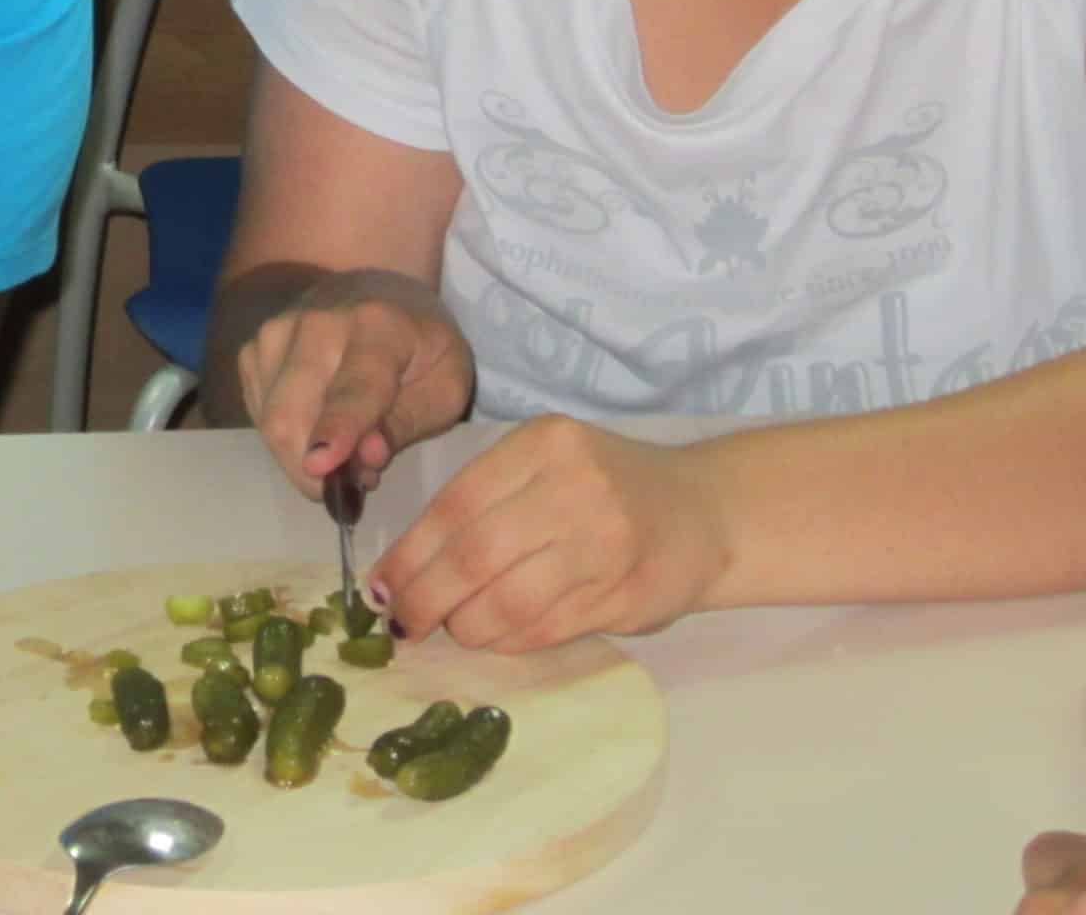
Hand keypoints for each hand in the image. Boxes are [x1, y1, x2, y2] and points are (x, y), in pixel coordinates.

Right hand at [236, 268, 473, 497]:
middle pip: (293, 413)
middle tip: (355, 481)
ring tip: (343, 450)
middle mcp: (317, 321)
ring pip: (271, 421)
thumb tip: (368, 458)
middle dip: (313, 469)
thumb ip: (411, 421)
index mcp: (379, 325)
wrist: (377, 289)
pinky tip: (317, 425)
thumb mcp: (446, 385)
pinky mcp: (252, 350)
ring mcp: (275, 333)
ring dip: (302, 457)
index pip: (354, 386)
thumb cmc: (422, 347)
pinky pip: (258, 417)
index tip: (320, 465)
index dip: (337, 428)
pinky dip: (286, 438)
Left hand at [369, 416, 728, 652]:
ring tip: (455, 628)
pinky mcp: (627, 594)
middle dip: (426, 599)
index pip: (456, 504)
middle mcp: (575, 487)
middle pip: (474, 557)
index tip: (381, 588)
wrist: (704, 512)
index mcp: (543, 444)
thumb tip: (400, 571)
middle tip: (404, 624)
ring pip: (508, 603)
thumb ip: (481, 503)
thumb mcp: (544, 466)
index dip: (409, 555)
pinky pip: (545, 629)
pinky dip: (508, 641)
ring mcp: (606, 543)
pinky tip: (496, 636)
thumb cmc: (604, 487)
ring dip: (467, 627)